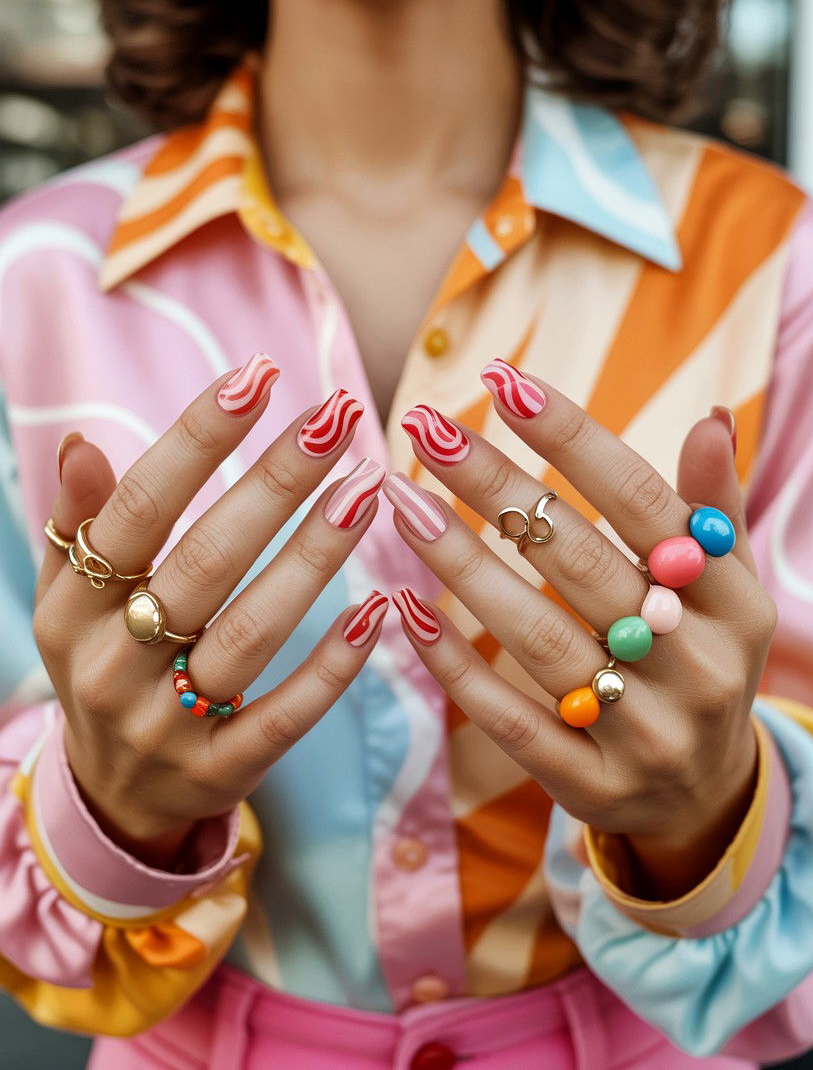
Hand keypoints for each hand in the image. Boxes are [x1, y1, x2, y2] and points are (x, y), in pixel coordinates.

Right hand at [34, 361, 386, 867]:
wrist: (110, 795)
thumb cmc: (104, 660)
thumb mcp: (73, 598)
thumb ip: (83, 524)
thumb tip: (80, 445)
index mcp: (75, 608)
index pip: (137, 510)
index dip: (197, 441)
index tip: (258, 377)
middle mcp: (114, 666)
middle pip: (205, 562)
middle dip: (276, 483)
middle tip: (339, 416)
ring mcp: (168, 724)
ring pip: (252, 634)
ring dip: (316, 557)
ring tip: (367, 488)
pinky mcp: (221, 771)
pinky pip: (284, 718)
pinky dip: (333, 668)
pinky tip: (380, 610)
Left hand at [385, 364, 777, 899]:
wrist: (707, 796)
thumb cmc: (703, 658)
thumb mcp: (731, 589)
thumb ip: (714, 508)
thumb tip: (712, 418)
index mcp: (734, 603)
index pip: (646, 505)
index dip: (573, 440)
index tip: (503, 382)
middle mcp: (697, 667)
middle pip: (580, 562)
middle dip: (496, 488)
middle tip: (426, 428)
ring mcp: (645, 734)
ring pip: (537, 638)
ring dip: (460, 564)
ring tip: (399, 501)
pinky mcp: (592, 787)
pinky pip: (512, 723)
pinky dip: (456, 667)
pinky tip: (402, 609)